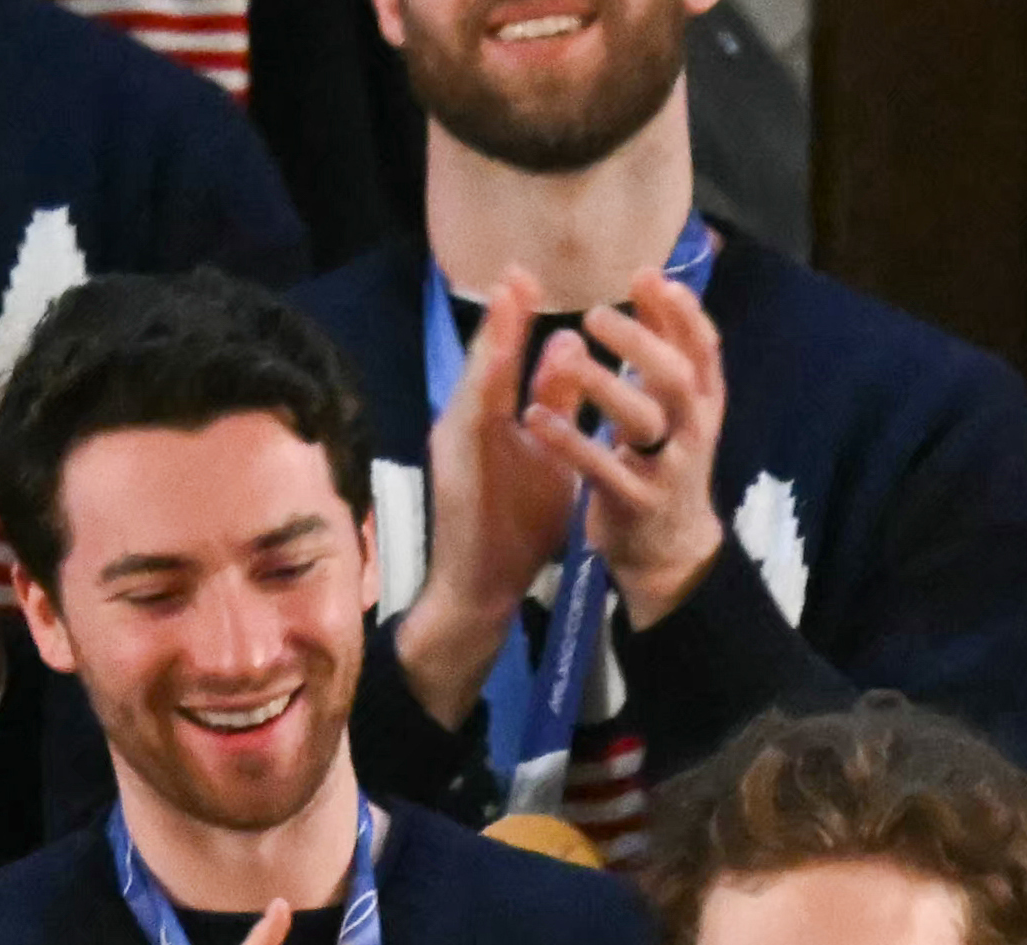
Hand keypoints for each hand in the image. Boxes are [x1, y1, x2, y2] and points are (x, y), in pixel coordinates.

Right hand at [396, 270, 583, 728]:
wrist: (481, 591)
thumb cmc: (515, 530)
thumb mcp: (550, 457)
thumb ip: (557, 403)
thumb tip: (571, 344)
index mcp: (492, 420)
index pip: (506, 361)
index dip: (517, 320)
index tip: (533, 279)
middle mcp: (467, 423)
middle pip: (485, 360)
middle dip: (501, 316)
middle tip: (518, 271)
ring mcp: (457, 444)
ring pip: (475, 381)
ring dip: (491, 339)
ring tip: (509, 295)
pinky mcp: (456, 468)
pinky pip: (471, 417)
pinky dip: (485, 383)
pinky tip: (499, 354)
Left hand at [528, 271, 727, 630]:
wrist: (667, 553)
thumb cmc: (664, 464)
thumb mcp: (673, 406)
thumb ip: (661, 347)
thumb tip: (651, 279)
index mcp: (705, 401)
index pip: (703, 346)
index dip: (680, 311)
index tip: (648, 276)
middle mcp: (693, 431)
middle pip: (674, 375)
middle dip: (638, 341)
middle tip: (593, 315)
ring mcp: (666, 470)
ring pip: (641, 420)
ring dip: (602, 385)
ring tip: (565, 358)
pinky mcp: (634, 504)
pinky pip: (600, 469)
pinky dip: (567, 442)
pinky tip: (536, 417)